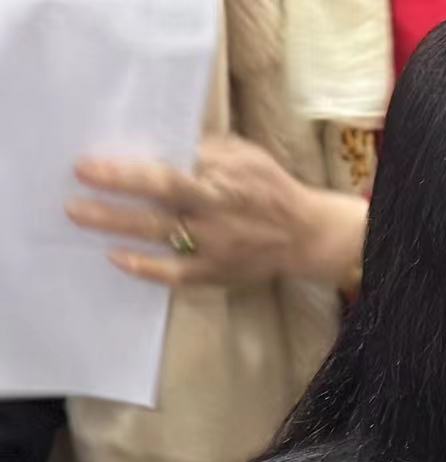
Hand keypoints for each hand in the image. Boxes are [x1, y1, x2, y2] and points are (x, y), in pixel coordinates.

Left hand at [65, 135, 365, 288]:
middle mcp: (217, 210)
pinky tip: (117, 257)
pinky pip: (176, 274)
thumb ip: (207, 148)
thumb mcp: (246, 156)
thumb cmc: (272, 189)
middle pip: (162, 196)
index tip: (89, 163)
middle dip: (117, 189)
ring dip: (117, 224)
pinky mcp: (217, 271)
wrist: (305, 235)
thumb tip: (162, 140)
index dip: (128, 167)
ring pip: (160, 233)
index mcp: (224, 178)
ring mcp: (216, 244)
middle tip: (76, 183)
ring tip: (79, 214)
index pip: (171, 168)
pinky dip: (146, 267)